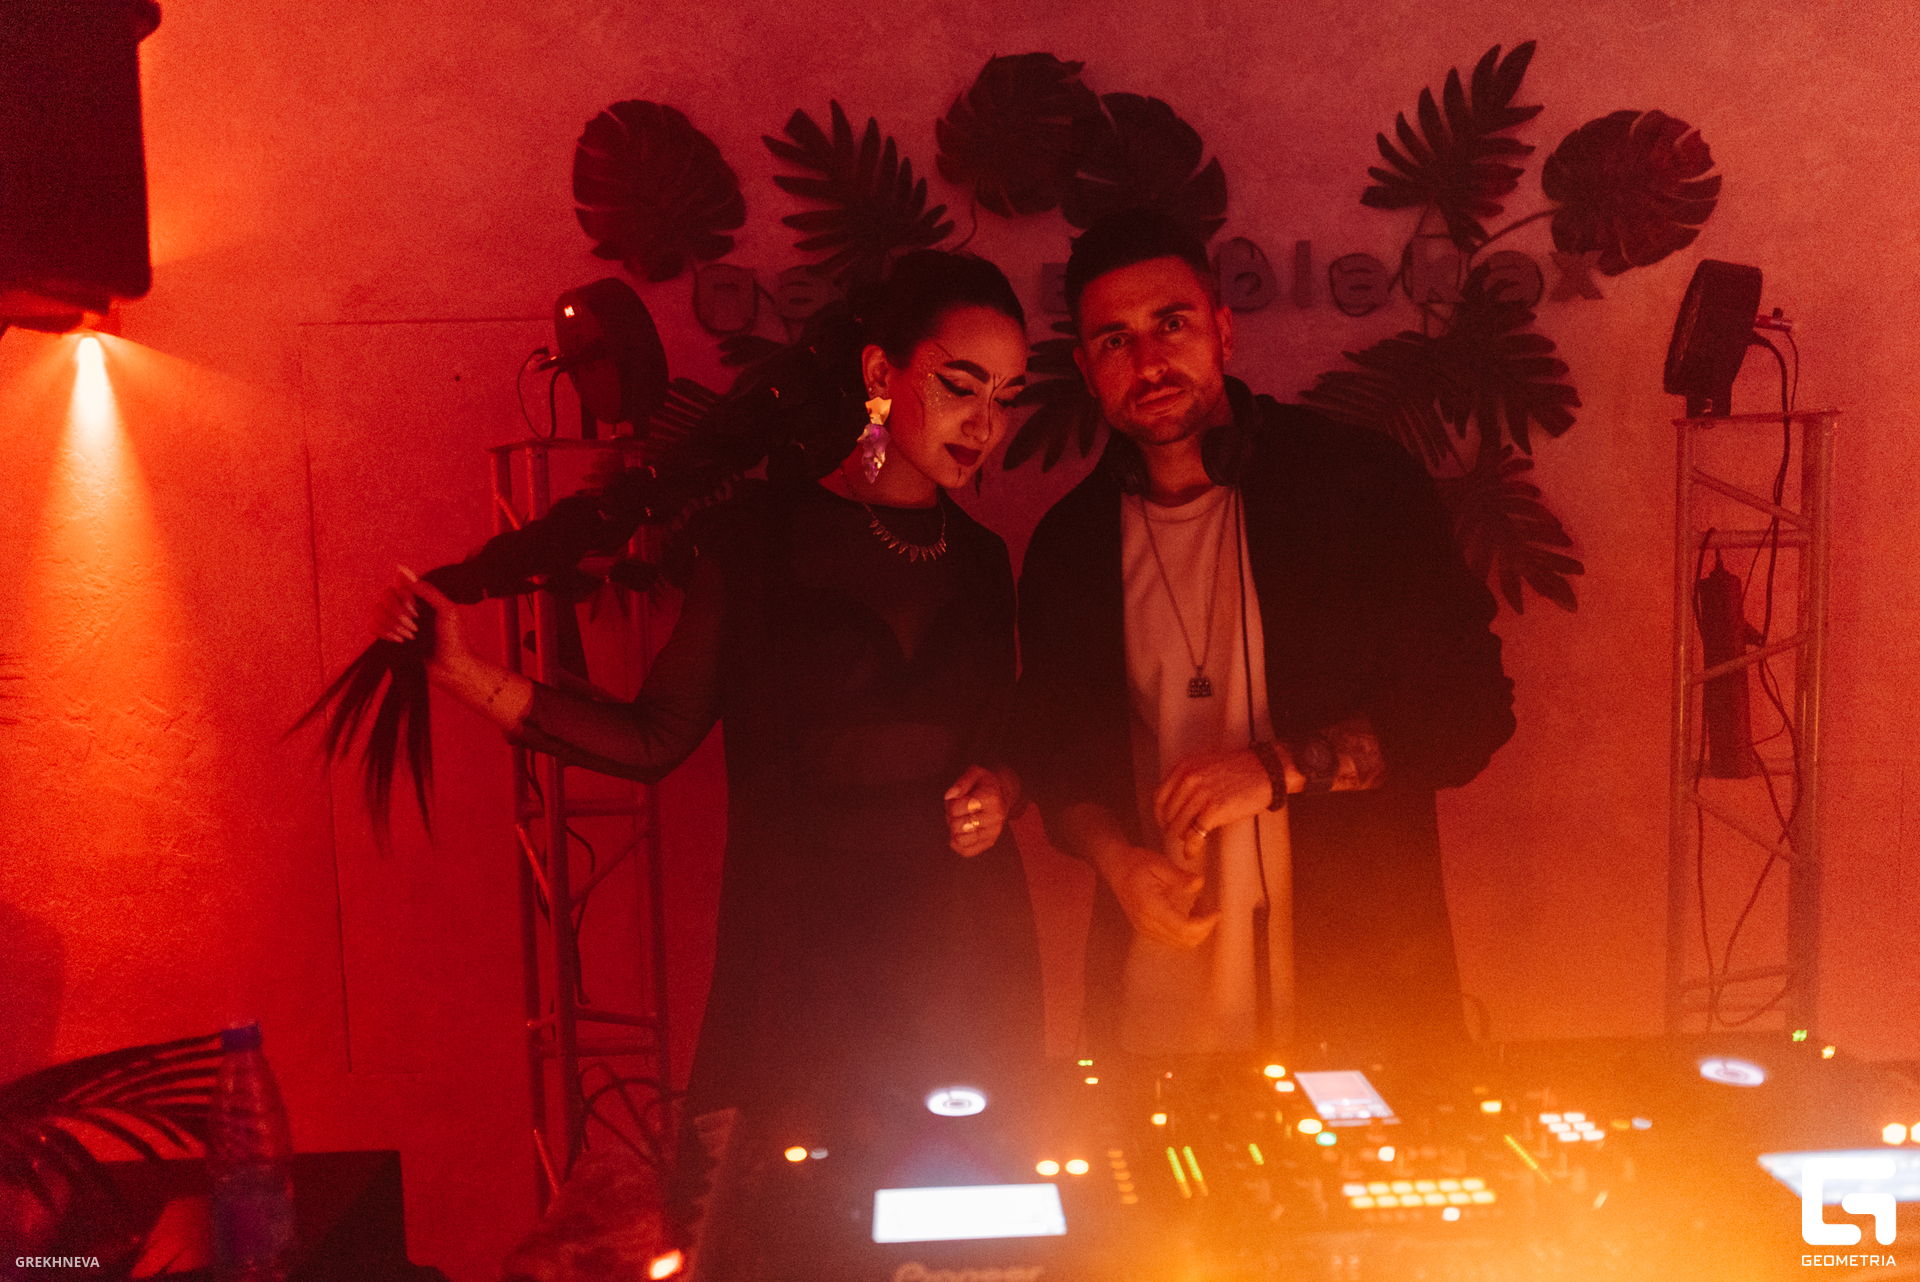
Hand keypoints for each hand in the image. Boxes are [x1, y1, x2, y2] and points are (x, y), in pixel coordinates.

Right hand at [372, 566, 471, 677]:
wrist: (451, 669)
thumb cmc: (454, 640)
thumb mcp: (447, 610)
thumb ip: (427, 590)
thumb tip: (401, 569)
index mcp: (422, 598)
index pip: (399, 585)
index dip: (403, 597)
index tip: (416, 611)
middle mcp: (408, 607)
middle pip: (384, 596)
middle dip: (397, 613)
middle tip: (415, 628)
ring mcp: (398, 622)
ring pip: (376, 611)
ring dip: (392, 625)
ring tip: (411, 637)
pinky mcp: (390, 637)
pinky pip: (373, 626)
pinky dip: (384, 633)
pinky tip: (400, 641)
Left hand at [944, 765, 1009, 856]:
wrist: (1004, 795)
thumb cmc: (986, 784)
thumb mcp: (975, 773)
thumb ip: (961, 782)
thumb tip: (949, 796)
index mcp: (991, 798)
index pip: (957, 808)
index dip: (950, 804)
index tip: (957, 799)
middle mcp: (995, 817)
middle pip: (957, 825)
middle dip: (951, 817)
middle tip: (958, 811)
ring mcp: (993, 832)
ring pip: (962, 840)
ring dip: (954, 831)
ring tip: (960, 820)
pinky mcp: (990, 842)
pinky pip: (967, 851)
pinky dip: (958, 845)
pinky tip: (957, 835)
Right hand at [1094, 841, 1218, 949]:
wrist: (1116, 869)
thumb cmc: (1137, 864)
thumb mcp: (1160, 864)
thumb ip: (1180, 876)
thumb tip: (1199, 883)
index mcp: (1151, 907)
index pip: (1183, 928)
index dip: (1204, 925)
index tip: (1216, 912)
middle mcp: (1147, 924)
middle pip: (1183, 941)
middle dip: (1203, 930)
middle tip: (1212, 911)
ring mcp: (1146, 930)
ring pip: (1179, 943)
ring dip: (1196, 932)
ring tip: (1202, 910)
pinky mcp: (1147, 930)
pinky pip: (1172, 940)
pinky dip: (1186, 932)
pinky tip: (1191, 914)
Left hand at [1153, 747, 1281, 856]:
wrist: (1266, 770)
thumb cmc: (1240, 769)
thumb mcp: (1206, 766)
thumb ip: (1189, 779)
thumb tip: (1177, 803)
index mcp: (1184, 768)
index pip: (1159, 797)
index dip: (1160, 815)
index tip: (1165, 823)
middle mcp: (1188, 780)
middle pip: (1168, 813)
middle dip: (1171, 828)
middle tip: (1179, 835)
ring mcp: (1201, 795)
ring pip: (1179, 825)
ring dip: (1183, 838)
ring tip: (1190, 842)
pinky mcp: (1214, 810)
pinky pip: (1195, 834)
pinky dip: (1192, 847)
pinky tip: (1193, 852)